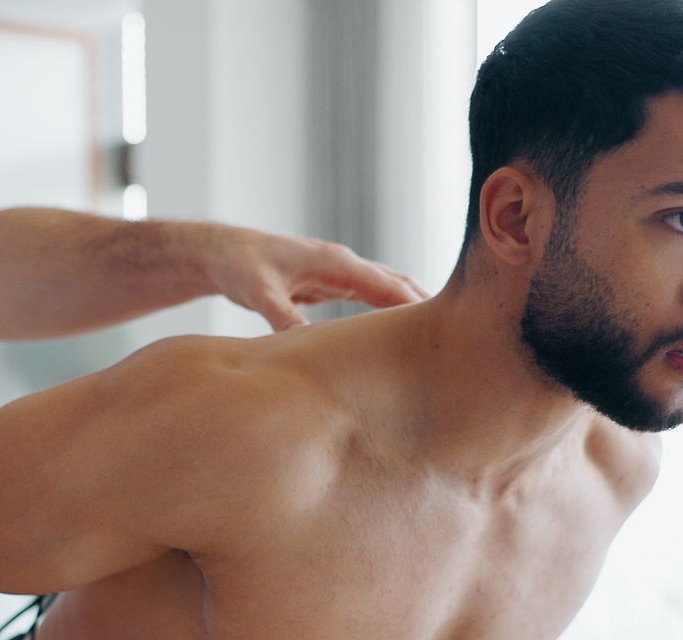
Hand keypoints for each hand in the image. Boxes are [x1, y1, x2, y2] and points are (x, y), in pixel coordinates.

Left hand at [201, 225, 426, 330]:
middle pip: (398, 284)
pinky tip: (401, 335)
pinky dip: (390, 312)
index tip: (444, 325)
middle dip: (427, 306)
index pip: (388, 284)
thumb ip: (282, 317)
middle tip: (460, 335)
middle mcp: (344, 265)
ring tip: (442, 338)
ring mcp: (340, 274)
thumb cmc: (239, 266)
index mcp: (335, 262)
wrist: (221, 253)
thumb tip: (304, 343)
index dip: (417, 303)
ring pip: (388, 290)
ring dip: (412, 309)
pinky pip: (371, 299)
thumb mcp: (259, 293)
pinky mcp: (331, 285)